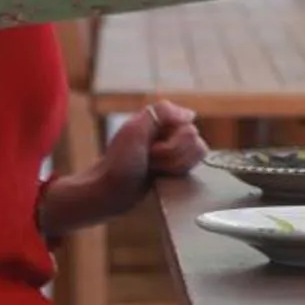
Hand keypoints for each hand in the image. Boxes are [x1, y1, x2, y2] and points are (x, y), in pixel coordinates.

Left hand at [39, 100, 204, 235]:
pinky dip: (177, 173)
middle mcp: (169, 132)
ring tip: (153, 168)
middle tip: (149, 160)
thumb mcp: (134, 130)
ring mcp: (173, 151)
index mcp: (160, 119)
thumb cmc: (117, 163)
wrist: (108, 193)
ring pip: (196, 155)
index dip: (173, 142)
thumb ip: (162, 112)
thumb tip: (191, 114)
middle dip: (171, 156)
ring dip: (173, 165)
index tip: (151, 148)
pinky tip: (161, 176)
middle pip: (194, 142)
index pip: (189, 127)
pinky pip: (192, 167)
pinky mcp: (174, 168)